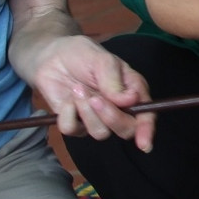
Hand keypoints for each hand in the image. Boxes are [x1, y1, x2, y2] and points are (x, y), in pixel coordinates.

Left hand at [22, 35, 155, 150]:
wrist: (52, 56)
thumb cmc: (82, 54)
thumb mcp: (102, 60)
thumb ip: (114, 80)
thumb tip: (130, 100)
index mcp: (131, 92)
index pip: (145, 115)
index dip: (146, 130)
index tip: (143, 143)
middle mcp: (117, 109)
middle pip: (125, 130)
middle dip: (112, 118)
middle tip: (96, 99)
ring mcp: (95, 118)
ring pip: (100, 132)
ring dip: (87, 112)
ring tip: (78, 89)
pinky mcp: (74, 122)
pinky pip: (73, 130)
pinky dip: (69, 114)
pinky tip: (68, 99)